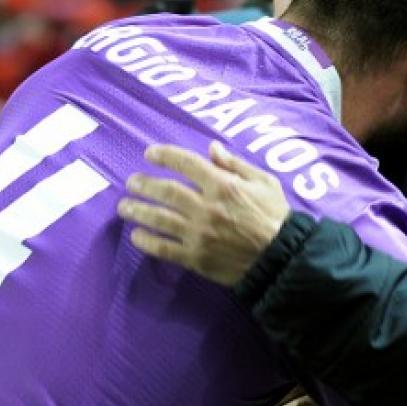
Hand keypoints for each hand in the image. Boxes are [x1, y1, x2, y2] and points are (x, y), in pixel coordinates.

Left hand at [118, 140, 290, 285]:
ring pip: (160, 219)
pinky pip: (164, 248)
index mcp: (223, 185)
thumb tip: (212, 147)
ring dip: (138, 211)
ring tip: (124, 207)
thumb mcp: (264, 182)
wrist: (281, 258)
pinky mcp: (196, 258)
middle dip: (144, 184)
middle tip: (131, 182)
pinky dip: (147, 242)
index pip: (186, 164)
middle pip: (166, 191)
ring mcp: (199, 234)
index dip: (164, 155)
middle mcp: (206, 207)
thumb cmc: (276, 216)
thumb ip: (236, 164)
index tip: (149, 153)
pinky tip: (136, 236)